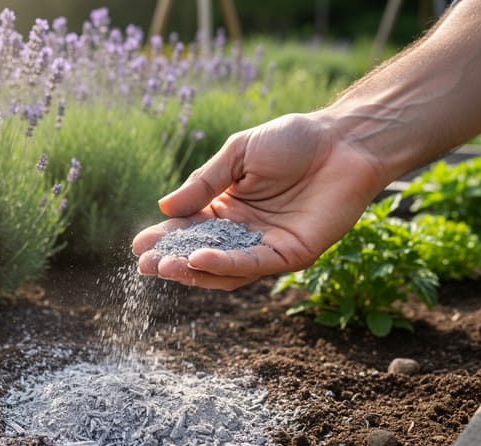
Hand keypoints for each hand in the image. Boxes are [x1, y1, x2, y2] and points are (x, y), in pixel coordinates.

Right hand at [132, 113, 386, 289]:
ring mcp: (267, 246)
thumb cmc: (293, 140)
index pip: (189, 229)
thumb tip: (163, 208)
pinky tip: (200, 257)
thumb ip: (203, 183)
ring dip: (193, 269)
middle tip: (145, 264)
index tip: (137, 245)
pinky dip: (225, 264)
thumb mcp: (237, 155)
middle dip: (172, 260)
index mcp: (228, 206)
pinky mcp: (291, 255)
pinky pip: (253, 265)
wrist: (343, 140)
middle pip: (202, 254)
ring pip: (224, 269)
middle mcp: (244, 231)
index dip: (164, 238)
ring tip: (166, 265)